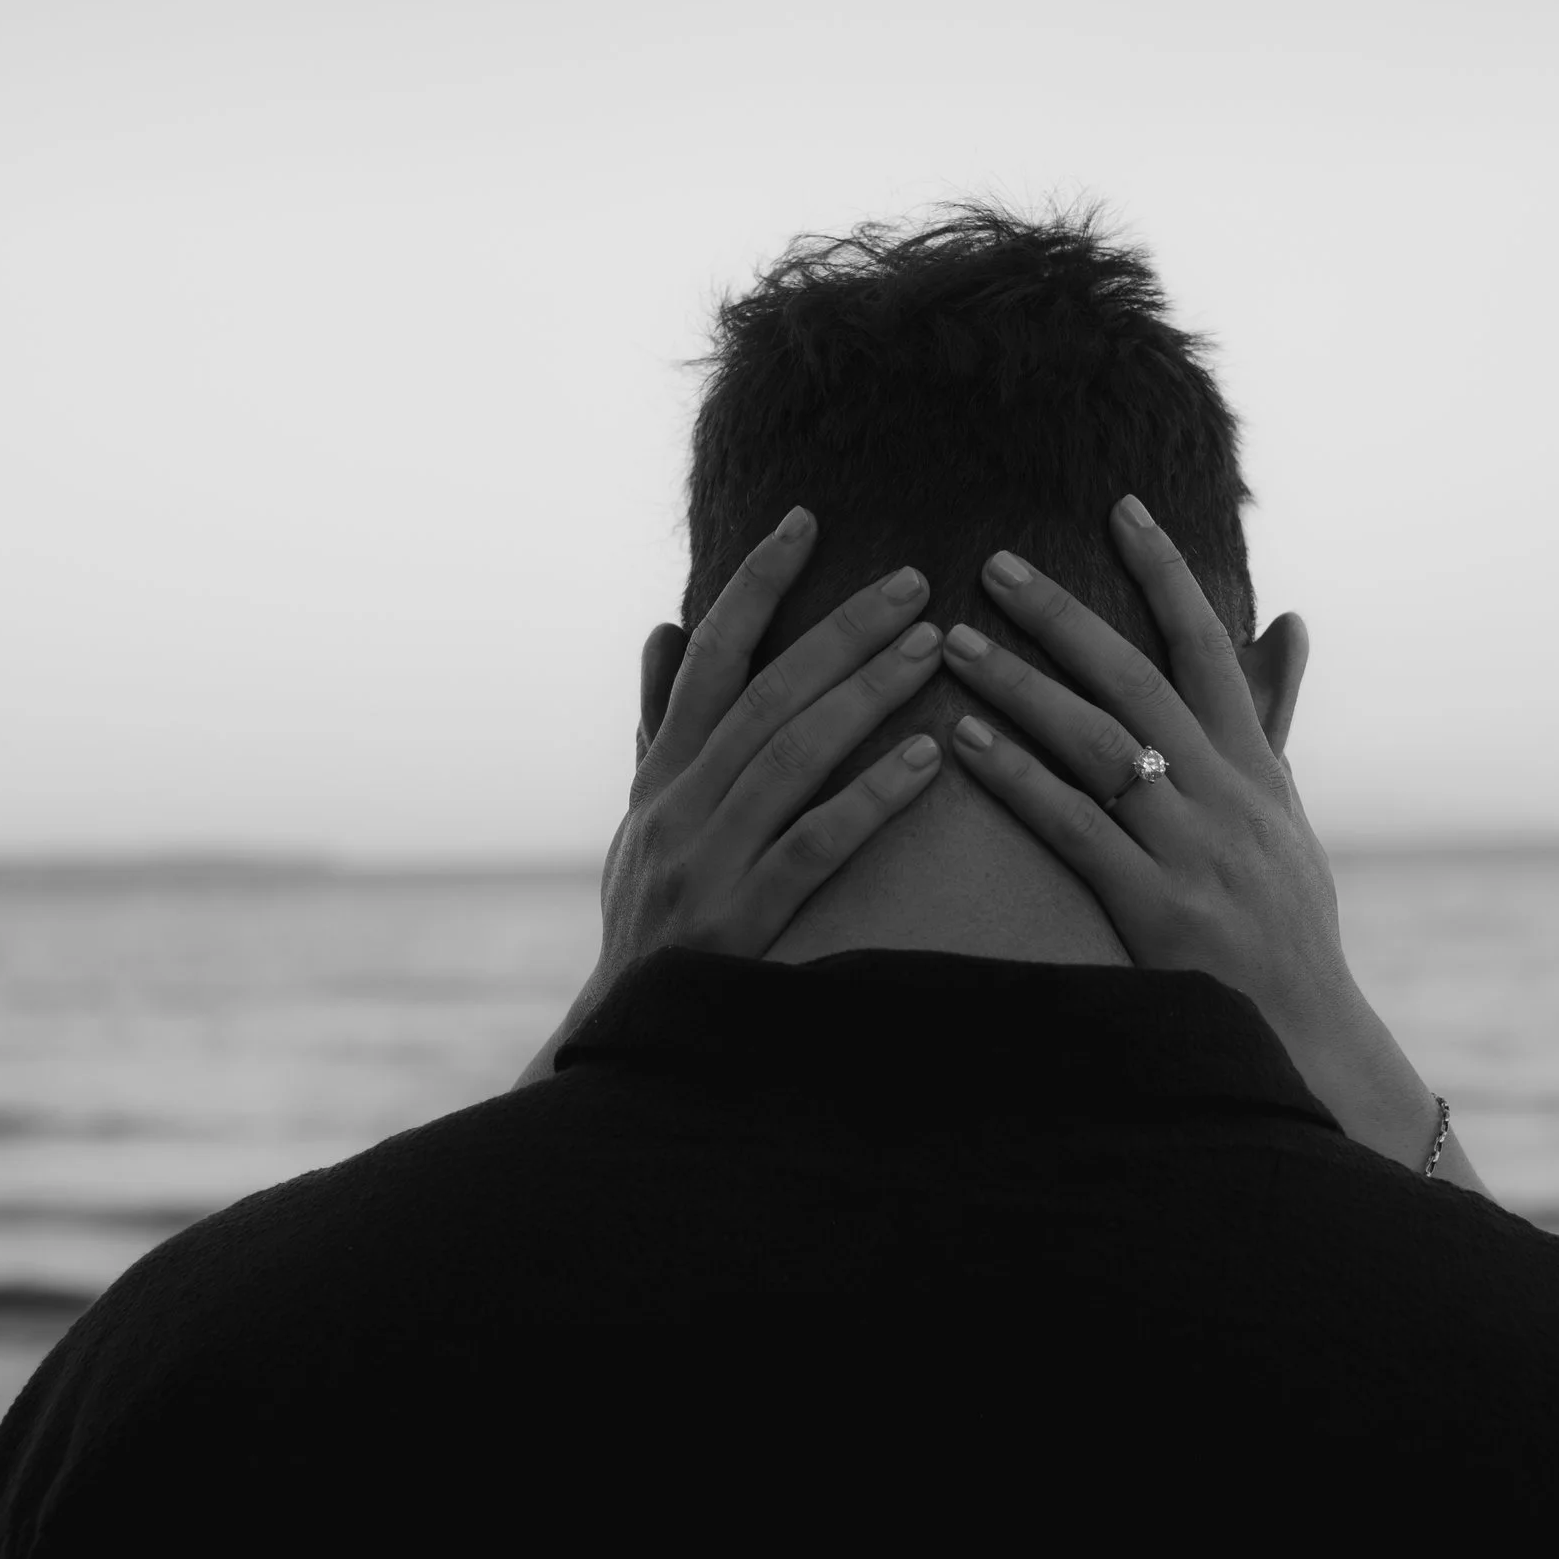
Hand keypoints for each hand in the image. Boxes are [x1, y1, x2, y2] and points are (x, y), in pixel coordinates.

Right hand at [514, 506, 945, 1084]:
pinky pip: (812, 846)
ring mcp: (705, 863)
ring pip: (789, 757)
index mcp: (659, 775)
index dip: (754, 585)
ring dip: (863, 694)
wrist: (625, 1040)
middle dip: (838, 629)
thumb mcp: (637, 818)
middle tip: (914, 579)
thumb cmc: (645, 919)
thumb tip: (661, 627)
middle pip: (762, 694)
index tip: (806, 519)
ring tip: (933, 647)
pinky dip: (868, 798)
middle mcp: (676, 807)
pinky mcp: (740, 921)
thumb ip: (656, 724)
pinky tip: (924, 759)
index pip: (707, 658)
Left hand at [941, 495, 1486, 1193]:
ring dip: (1020, 686)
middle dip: (1063, 614)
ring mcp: (1193, 849)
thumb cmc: (1287, 923)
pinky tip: (960, 741)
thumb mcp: (1290, 811)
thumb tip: (1289, 622)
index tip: (1120, 506)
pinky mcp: (1157, 906)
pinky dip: (1017, 778)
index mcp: (1255, 765)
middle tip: (994, 561)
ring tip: (952, 641)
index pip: (1209, 646)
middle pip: (1136, 680)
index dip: (1166, 573)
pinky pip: (1075, 826)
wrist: (1307, 1036)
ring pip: (1097, 744)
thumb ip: (1274, 715)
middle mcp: (1226, 794)